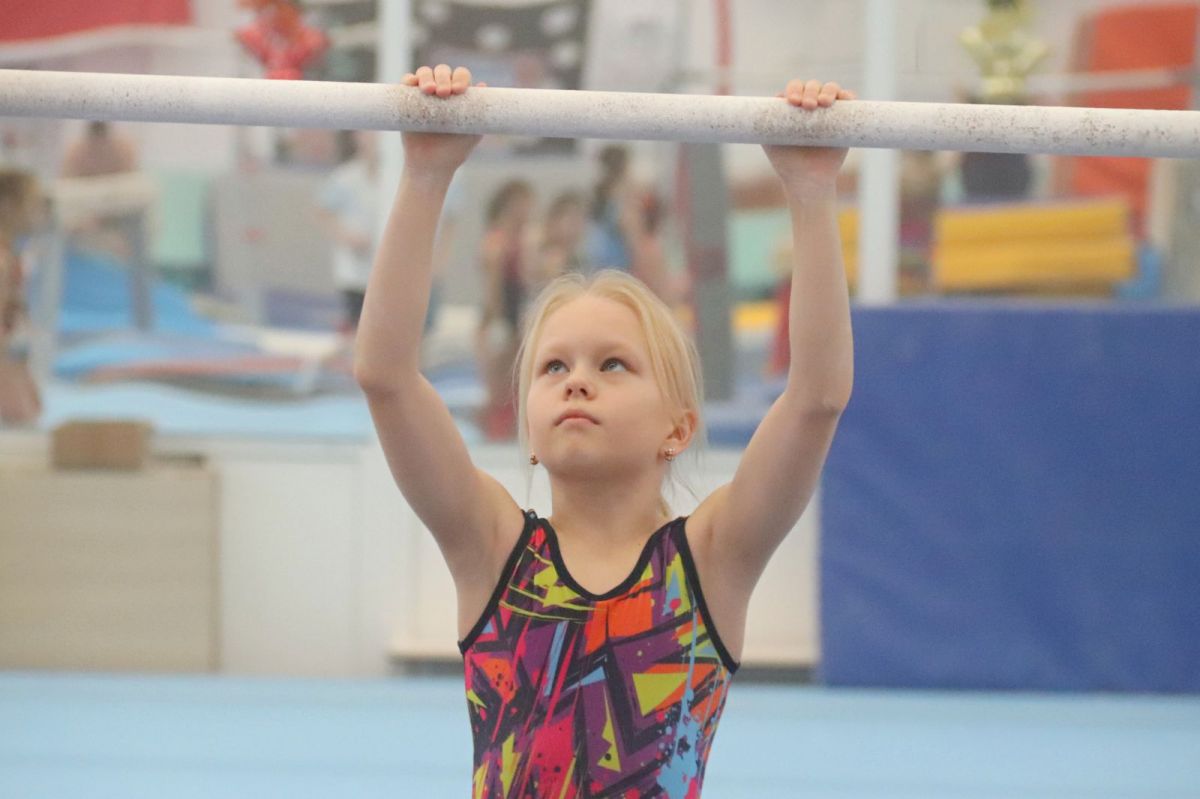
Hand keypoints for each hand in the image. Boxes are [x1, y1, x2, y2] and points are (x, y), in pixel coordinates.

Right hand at [401, 65, 484, 176]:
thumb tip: (484, 85)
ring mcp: (424, 94)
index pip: (461, 76)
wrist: (431, 165)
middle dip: (444, 78)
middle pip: (443, 71)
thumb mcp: (472, 133)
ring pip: (425, 73)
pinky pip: (407, 82)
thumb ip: (478, 113)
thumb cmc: (454, 150)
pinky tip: (412, 84)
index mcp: (459, 96)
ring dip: (426, 76)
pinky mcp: (407, 100)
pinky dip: (409, 79)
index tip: (459, 91)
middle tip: (443, 93)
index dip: (461, 79)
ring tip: (429, 91)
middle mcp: (442, 91)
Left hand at [763, 79, 855, 195]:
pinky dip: (848, 95)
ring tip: (824, 103)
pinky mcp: (845, 118)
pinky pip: (849, 100)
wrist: (808, 180)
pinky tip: (844, 98)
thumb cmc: (786, 161)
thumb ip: (765, 122)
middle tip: (808, 106)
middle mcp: (811, 105)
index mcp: (793, 107)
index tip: (792, 102)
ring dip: (828, 90)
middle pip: (812, 86)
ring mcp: (829, 111)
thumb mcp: (770, 140)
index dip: (794, 90)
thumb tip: (768, 101)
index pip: (795, 89)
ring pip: (831, 89)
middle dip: (810, 91)